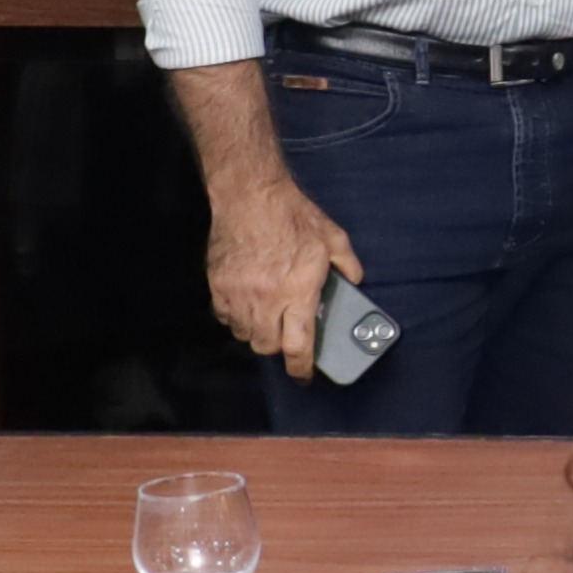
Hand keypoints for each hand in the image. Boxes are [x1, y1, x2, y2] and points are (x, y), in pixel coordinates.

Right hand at [208, 172, 360, 380]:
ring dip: (257, 333)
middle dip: (278, 347)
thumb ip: (348, 265)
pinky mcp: (218, 285)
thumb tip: (355, 282)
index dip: (300, 367)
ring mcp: (238, 294)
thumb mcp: (333, 238)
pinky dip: (236, 318)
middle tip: (288, 336)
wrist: (250, 196)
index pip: (297, 345)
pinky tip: (247, 306)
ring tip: (270, 319)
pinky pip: (224, 316)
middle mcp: (266, 299)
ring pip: (244, 334)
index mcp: (298, 292)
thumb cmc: (294, 216)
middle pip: (267, 345)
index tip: (303, 375)